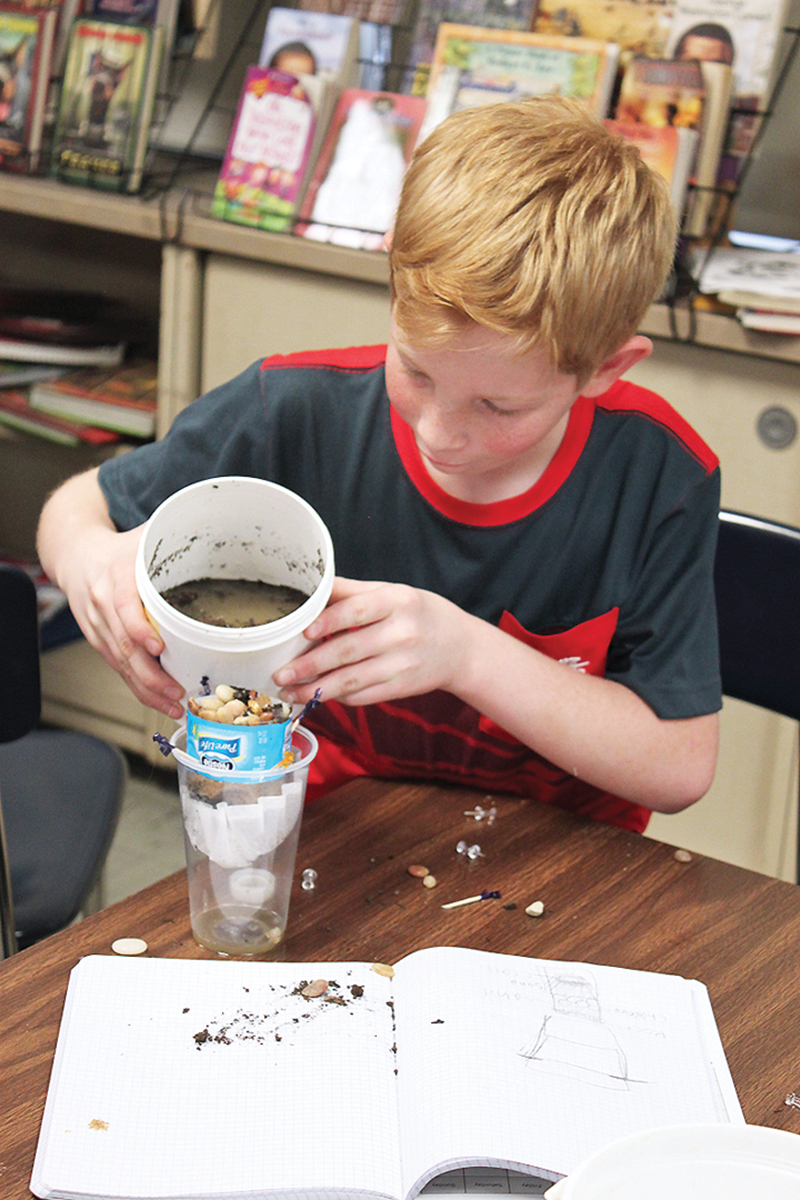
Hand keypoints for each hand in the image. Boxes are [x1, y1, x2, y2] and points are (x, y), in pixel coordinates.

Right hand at [60, 525, 184, 718]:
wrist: (75, 556)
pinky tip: (156, 700)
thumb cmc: (118, 549)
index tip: (159, 647)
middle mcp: (103, 602)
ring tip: (172, 704)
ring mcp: (98, 625)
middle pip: (123, 644)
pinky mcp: (98, 640)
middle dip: (150, 674)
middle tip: (176, 690)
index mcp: (117, 574)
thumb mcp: (143, 538)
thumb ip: (173, 539)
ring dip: (146, 688)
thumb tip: (215, 532)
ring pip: (120, 662)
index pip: (124, 605)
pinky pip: (117, 667)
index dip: (139, 628)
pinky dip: (136, 686)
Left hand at [273, 576, 469, 705]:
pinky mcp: (402, 688)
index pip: (357, 611)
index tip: (302, 631)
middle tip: (281, 674)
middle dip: (310, 665)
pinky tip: (317, 695)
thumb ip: (351, 591)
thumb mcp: (392, 592)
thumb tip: (310, 589)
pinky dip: (338, 697)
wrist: (460, 647)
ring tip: (289, 693)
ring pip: (352, 680)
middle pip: (348, 651)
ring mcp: (403, 664)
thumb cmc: (419, 613)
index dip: (328, 622)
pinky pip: (363, 695)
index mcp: (397, 601)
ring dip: (316, 689)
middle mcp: (402, 632)